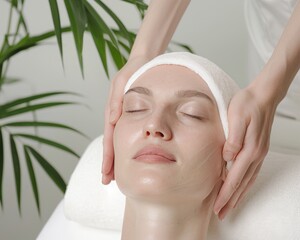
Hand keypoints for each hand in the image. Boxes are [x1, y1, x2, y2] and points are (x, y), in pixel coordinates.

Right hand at [102, 55, 150, 183]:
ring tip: (115, 175)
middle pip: (112, 144)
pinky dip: (125, 147)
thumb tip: (112, 120)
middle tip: (108, 181)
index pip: (110, 138)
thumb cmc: (133, 70)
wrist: (144, 62)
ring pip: (119, 141)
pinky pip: (127, 134)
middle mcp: (116, 116)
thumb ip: (117, 100)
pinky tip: (128, 156)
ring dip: (116, 158)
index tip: (107, 173)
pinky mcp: (130, 115)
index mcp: (113, 110)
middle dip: (109, 163)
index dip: (108, 157)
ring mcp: (122, 117)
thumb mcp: (123, 82)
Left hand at [213, 84, 277, 219]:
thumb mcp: (236, 118)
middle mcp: (256, 155)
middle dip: (230, 201)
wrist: (263, 96)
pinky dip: (244, 184)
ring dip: (238, 195)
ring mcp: (258, 154)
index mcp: (249, 150)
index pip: (234, 178)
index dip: (225, 194)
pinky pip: (251, 173)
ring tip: (230, 206)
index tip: (217, 207)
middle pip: (241, 184)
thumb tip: (227, 158)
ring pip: (247, 181)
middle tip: (221, 214)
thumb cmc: (247, 104)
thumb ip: (232, 140)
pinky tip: (240, 188)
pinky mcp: (258, 150)